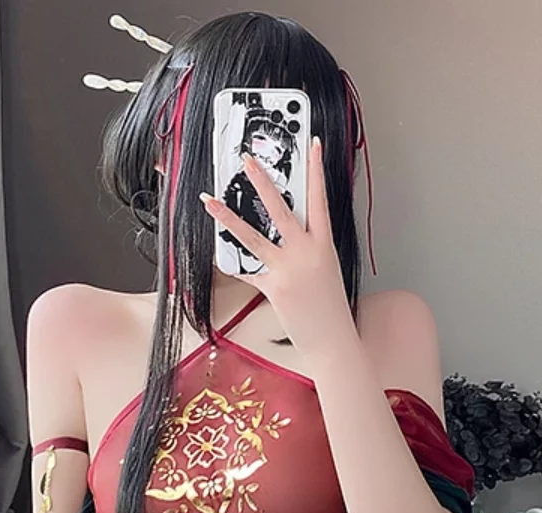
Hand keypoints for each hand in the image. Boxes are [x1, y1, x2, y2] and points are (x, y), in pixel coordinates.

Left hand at [201, 138, 356, 361]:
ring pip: (253, 237)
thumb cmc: (330, 306)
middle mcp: (306, 253)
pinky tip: (217, 252)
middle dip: (262, 181)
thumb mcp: (326, 268)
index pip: (320, 199)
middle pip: (280, 209)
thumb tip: (287, 232)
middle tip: (247, 160)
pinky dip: (232, 263)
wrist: (332, 339)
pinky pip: (247, 270)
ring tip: (209, 200)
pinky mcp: (273, 288)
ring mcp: (288, 270)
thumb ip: (308, 246)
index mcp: (323, 245)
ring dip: (228, 217)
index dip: (316, 170)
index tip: (312, 145)